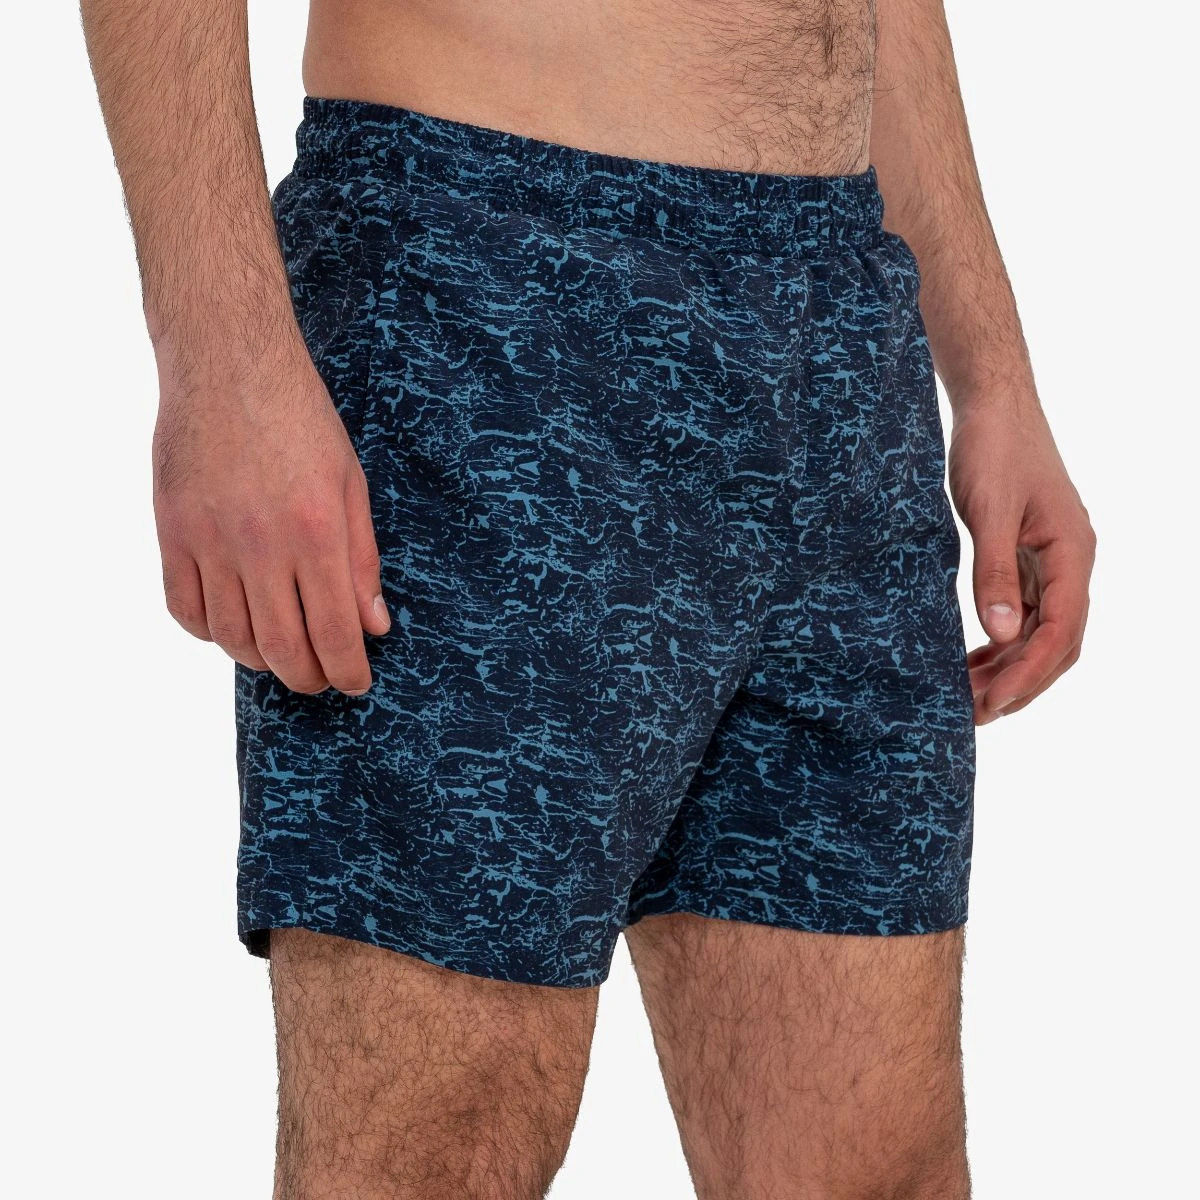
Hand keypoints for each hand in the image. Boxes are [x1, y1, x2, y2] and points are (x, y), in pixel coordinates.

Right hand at [152, 344, 389, 694]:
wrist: (228, 364)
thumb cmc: (301, 419)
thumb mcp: (351, 484)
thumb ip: (363, 560)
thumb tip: (374, 626)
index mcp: (316, 531)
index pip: (334, 631)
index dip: (347, 672)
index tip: (356, 684)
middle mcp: (261, 543)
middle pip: (282, 647)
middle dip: (308, 678)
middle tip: (321, 679)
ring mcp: (210, 540)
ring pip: (230, 637)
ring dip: (260, 660)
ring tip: (282, 655)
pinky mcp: (172, 530)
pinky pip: (184, 607)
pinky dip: (208, 632)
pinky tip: (232, 627)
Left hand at [948, 399, 1094, 724]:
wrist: (994, 405)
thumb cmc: (994, 447)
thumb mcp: (989, 509)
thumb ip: (994, 571)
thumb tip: (1002, 635)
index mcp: (1073, 553)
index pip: (1061, 631)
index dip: (1027, 673)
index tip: (990, 704)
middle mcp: (1070, 563)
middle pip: (1058, 643)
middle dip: (1020, 683)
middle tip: (972, 715)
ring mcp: (1052, 562)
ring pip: (1041, 634)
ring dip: (1008, 669)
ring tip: (966, 698)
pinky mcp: (1028, 558)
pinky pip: (1023, 615)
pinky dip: (1000, 643)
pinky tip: (971, 661)